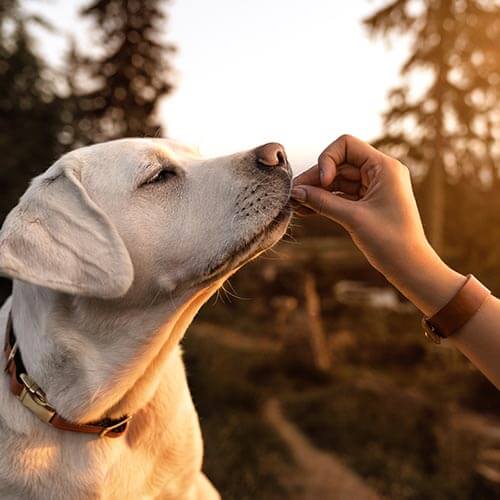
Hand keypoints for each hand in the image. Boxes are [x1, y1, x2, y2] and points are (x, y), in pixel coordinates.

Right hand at [292, 134, 463, 313]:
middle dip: (316, 179)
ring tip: (295, 204)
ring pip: (337, 181)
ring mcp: (373, 187)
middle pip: (338, 164)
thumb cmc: (389, 241)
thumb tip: (295, 191)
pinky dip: (325, 201)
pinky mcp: (368, 202)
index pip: (347, 145)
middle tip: (293, 194)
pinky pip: (341, 195)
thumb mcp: (353, 218)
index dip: (328, 160)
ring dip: (317, 191)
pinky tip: (306, 209)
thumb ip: (322, 202)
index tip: (323, 183)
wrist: (409, 267)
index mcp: (384, 167)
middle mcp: (380, 172)